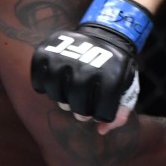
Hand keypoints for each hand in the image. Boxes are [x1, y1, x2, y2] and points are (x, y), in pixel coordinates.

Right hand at [30, 0, 152, 125]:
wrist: (105, 34)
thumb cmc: (115, 67)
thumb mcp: (127, 86)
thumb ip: (120, 113)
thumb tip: (101, 131)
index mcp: (110, 78)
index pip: (101, 115)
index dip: (102, 115)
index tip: (102, 105)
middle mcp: (86, 69)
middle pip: (77, 109)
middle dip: (82, 111)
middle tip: (84, 103)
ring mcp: (63, 60)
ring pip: (57, 97)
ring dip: (64, 98)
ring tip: (72, 89)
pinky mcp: (45, 53)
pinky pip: (38, 81)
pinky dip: (44, 85)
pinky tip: (57, 81)